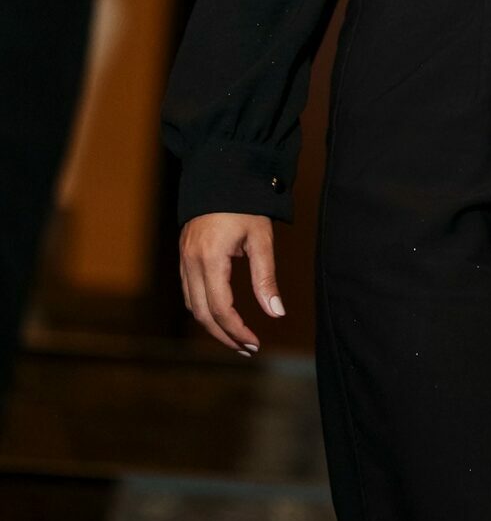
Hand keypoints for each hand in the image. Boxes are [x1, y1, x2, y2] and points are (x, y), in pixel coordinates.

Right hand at [179, 212, 285, 353]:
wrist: (222, 172)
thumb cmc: (246, 203)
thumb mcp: (261, 238)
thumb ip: (266, 278)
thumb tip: (276, 313)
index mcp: (210, 258)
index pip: (220, 309)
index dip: (237, 331)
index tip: (255, 343)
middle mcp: (191, 262)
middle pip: (202, 314)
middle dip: (224, 335)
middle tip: (247, 348)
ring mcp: (183, 258)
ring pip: (192, 306)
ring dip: (212, 325)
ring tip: (236, 337)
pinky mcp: (183, 255)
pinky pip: (188, 292)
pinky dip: (203, 308)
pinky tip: (220, 314)